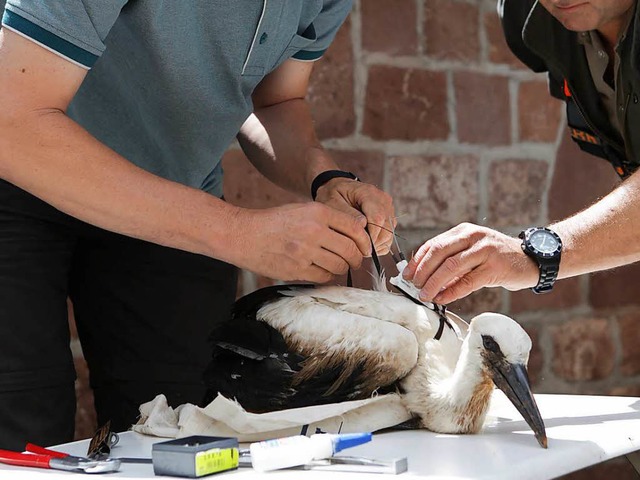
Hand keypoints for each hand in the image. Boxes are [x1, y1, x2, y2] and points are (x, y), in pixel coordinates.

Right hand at [234, 202, 370, 282]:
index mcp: (317, 212)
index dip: (364, 240)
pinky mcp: (297, 269)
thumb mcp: (302, 210)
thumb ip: (329, 219)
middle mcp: (313, 230)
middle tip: (355, 260)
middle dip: (356, 258)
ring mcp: (305, 251)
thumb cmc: (275, 222)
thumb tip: (359, 231)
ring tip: (336, 265)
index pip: (355, 228)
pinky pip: (324, 277)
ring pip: (339, 265)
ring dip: (342, 268)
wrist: (244, 235)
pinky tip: (320, 270)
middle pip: (350, 250)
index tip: (364, 247)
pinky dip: (326, 275)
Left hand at [314, 178, 395, 254]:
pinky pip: (389, 235)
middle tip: (357, 250)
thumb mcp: (332, 203)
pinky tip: (365, 243)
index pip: (378, 218)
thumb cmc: (333, 195)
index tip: (358, 248)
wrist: (339, 187)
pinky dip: (379, 243)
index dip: (371, 237)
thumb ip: (347, 217)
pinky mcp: (389, 216)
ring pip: (389, 234)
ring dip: (376, 245)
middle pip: (387, 228)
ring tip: (359, 246)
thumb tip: (362, 231)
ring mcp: (388, 208)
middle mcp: (383, 199)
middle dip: (373, 244)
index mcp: (369, 193)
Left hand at [402, 223, 539, 303]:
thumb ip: (451, 261)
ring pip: (451, 266)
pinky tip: (443, 299)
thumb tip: (424, 278)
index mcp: (463, 231)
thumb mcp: (472, 252)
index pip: (433, 244)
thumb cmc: (496, 258)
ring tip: (425, 295)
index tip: (406, 275)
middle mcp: (473, 236)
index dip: (417, 261)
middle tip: (413, 286)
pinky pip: (468, 281)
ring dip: (434, 283)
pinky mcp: (495, 267)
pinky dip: (452, 291)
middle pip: (439, 252)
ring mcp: (485, 250)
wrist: (531, 259)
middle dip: (422, 271)